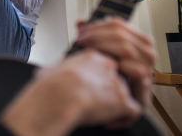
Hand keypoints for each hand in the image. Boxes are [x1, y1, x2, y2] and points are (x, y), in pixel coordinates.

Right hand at [2, 49, 141, 135]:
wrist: (59, 95)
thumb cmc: (51, 85)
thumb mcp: (49, 70)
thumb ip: (56, 69)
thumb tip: (47, 73)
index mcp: (90, 58)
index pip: (103, 67)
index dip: (96, 81)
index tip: (88, 91)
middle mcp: (107, 68)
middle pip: (115, 80)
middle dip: (107, 94)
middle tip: (94, 104)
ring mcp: (117, 84)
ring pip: (125, 96)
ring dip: (114, 107)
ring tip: (99, 116)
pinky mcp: (123, 101)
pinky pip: (134, 111)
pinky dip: (124, 119)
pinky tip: (109, 123)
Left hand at [75, 18, 154, 109]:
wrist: (116, 109)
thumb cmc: (108, 80)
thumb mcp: (98, 55)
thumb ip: (91, 38)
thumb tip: (79, 22)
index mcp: (136, 41)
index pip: (118, 24)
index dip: (97, 26)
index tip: (81, 32)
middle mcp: (146, 53)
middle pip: (122, 35)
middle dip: (97, 36)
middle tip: (80, 41)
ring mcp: (148, 70)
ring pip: (128, 50)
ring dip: (104, 48)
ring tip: (89, 53)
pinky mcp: (146, 88)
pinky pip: (138, 71)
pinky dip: (120, 67)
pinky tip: (105, 68)